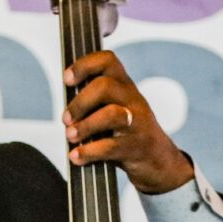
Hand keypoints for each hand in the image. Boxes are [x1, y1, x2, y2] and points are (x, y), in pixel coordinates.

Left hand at [63, 50, 193, 194]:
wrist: (158, 161)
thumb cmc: (127, 133)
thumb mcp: (115, 109)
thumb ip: (93, 104)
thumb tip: (65, 110)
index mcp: (124, 86)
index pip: (107, 61)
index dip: (84, 65)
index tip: (67, 79)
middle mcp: (132, 99)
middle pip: (105, 86)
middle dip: (80, 102)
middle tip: (66, 119)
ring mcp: (137, 123)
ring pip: (111, 115)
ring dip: (84, 126)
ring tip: (71, 136)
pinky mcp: (135, 147)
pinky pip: (110, 147)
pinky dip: (88, 152)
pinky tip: (76, 156)